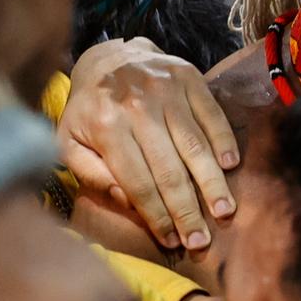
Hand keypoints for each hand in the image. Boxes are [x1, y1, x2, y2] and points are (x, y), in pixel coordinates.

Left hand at [56, 37, 239, 252]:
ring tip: (224, 211)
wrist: (108, 59)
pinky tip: (231, 167)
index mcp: (105, 126)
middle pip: (169, 170)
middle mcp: (136, 107)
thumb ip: (91, 173)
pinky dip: (224, 141)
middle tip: (201, 241)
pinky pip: (212, 115)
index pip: (137, 183)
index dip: (156, 216)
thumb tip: (125, 199)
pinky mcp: (189, 78)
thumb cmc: (90, 111)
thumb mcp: (70, 142)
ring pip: (195, 146)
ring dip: (212, 183)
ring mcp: (166, 91)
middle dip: (187, 211)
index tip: (171, 241)